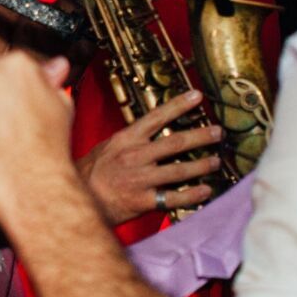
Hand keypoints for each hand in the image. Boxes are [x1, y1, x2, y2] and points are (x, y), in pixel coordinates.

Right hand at [76, 90, 224, 224]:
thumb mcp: (107, 147)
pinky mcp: (143, 200)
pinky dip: (192, 195)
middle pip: (175, 142)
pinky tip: (205, 190)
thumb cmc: (90, 173)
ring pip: (179, 170)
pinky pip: (174, 197)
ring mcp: (141, 178)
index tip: (197, 96)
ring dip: (201, 165)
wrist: (78, 197)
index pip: (156, 117)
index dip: (179, 105)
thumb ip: (129, 140)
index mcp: (127, 139)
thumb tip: (150, 132)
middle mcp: (136, 156)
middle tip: (218, 133)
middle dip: (201, 136)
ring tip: (216, 161)